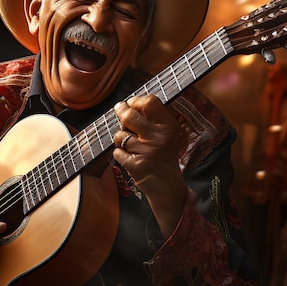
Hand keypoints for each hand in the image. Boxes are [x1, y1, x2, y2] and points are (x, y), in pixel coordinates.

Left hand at [113, 95, 186, 236]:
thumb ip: (151, 119)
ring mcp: (146, 152)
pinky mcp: (135, 165)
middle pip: (130, 115)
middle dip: (121, 111)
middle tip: (119, 109)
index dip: (136, 100)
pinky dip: (120, 154)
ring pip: (120, 135)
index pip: (150, 102)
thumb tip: (126, 105)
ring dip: (121, 139)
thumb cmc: (163, 155)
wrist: (166, 185)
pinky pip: (117, 152)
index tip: (131, 103)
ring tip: (131, 145)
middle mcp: (159, 138)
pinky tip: (130, 158)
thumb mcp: (166, 134)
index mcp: (169, 127)